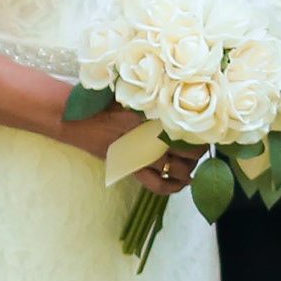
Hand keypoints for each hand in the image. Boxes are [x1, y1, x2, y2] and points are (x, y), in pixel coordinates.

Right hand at [61, 92, 206, 192]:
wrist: (73, 117)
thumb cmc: (102, 101)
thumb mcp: (132, 94)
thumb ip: (156, 100)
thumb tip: (186, 105)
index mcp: (153, 113)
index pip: (190, 127)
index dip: (203, 133)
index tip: (207, 131)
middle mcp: (150, 134)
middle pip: (189, 149)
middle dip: (199, 151)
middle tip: (199, 148)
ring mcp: (141, 154)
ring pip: (178, 168)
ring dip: (188, 169)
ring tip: (190, 164)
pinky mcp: (130, 167)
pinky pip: (158, 184)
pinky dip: (172, 186)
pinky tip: (180, 182)